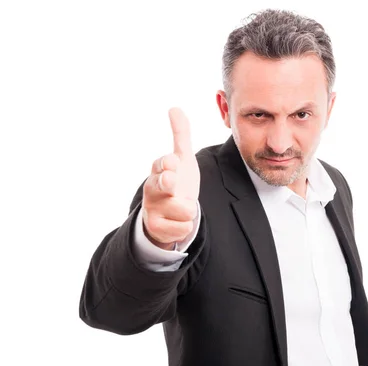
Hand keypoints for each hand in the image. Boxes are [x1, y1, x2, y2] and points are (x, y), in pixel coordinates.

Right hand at [141, 108, 199, 249]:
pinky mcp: (157, 228)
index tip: (172, 162)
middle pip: (160, 185)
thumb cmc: (176, 181)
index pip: (162, 164)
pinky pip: (182, 229)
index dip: (168, 164)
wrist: (168, 212)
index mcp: (160, 170)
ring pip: (181, 210)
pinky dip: (185, 226)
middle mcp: (153, 188)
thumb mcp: (182, 159)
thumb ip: (180, 135)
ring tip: (183, 207)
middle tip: (171, 182)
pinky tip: (180, 221)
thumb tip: (174, 108)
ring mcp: (153, 208)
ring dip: (188, 210)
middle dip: (166, 183)